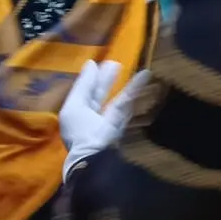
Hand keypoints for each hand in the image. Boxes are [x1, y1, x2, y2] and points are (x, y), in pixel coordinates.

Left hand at [60, 62, 148, 179]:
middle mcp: (93, 116)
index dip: (89, 78)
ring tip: (127, 66)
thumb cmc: (81, 130)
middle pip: (99, 94)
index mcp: (77, 113)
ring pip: (115, 96)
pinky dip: (135, 88)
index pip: (83, 92)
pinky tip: (144, 75)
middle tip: (113, 63)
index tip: (95, 63)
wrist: (95, 156)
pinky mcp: (123, 121)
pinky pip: (128, 100)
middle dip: (105, 79)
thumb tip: (90, 64)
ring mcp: (109, 119)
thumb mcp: (76, 104)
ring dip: (122, 82)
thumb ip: (84, 84)